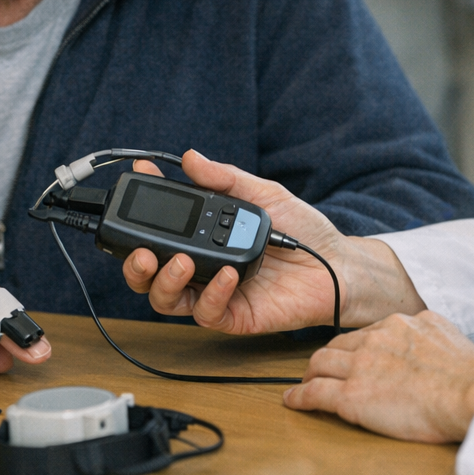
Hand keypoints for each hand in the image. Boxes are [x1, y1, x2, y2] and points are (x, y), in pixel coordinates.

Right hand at [121, 150, 424, 333]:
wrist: (338, 263)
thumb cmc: (302, 230)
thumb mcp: (263, 194)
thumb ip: (225, 179)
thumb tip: (191, 158)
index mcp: (203, 237)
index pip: (160, 229)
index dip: (142, 209)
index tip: (141, 179)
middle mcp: (203, 267)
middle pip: (150, 274)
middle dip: (135, 265)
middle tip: (141, 251)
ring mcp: (217, 293)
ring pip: (168, 300)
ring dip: (165, 282)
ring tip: (180, 262)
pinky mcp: (236, 316)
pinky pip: (208, 313)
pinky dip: (212, 294)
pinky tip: (229, 274)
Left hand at [283, 311, 473, 442]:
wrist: (468, 390)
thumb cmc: (468, 373)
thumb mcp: (448, 335)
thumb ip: (431, 332)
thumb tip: (432, 336)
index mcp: (399, 324)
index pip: (364, 332)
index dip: (353, 346)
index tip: (351, 354)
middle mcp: (375, 338)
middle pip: (337, 344)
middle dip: (326, 357)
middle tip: (320, 369)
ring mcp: (361, 366)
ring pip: (321, 363)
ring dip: (310, 373)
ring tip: (305, 382)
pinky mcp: (352, 395)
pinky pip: (315, 393)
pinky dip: (300, 396)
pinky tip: (293, 400)